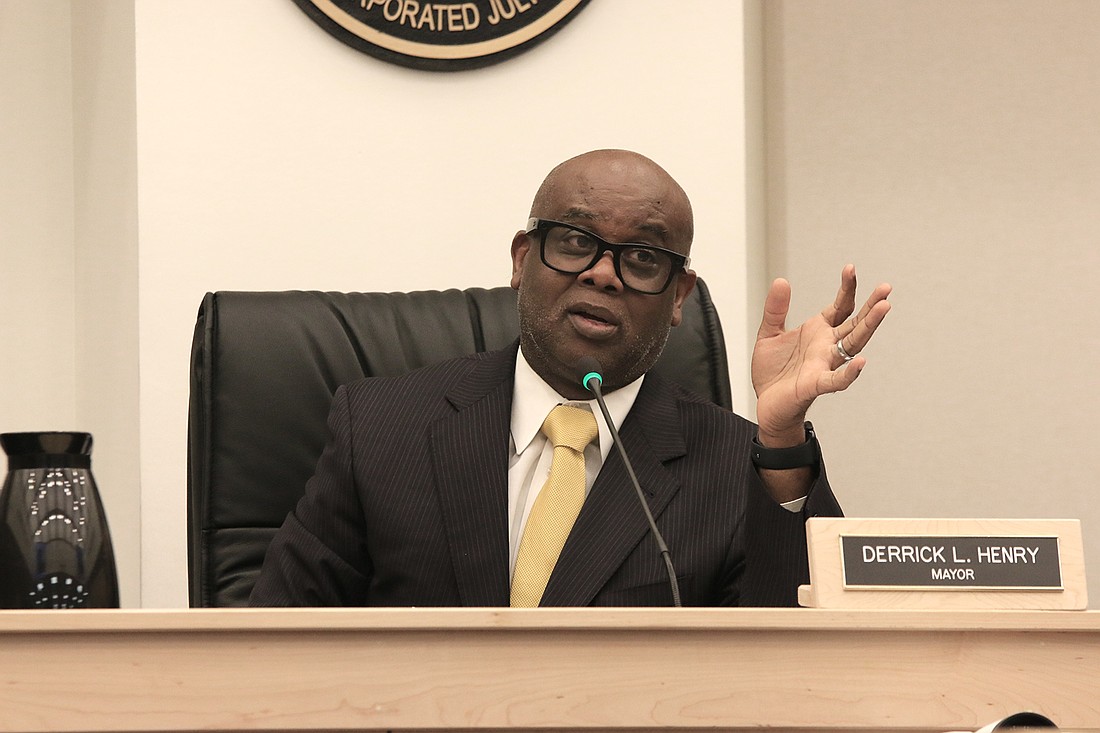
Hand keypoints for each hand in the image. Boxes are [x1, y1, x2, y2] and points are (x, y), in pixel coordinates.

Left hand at [752, 265, 891, 446]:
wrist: (766, 403)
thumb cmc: (773, 372)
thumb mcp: (769, 333)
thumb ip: (776, 309)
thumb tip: (781, 281)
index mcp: (818, 331)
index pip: (840, 307)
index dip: (847, 289)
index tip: (851, 269)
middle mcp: (827, 346)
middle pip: (855, 323)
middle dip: (871, 306)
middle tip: (886, 288)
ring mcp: (824, 364)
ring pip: (853, 345)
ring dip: (868, 327)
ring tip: (883, 308)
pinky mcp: (815, 384)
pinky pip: (836, 379)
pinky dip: (849, 372)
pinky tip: (860, 362)